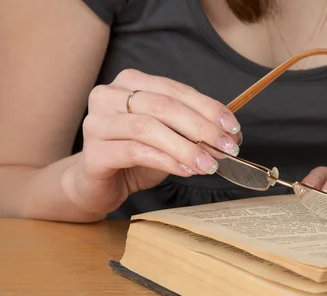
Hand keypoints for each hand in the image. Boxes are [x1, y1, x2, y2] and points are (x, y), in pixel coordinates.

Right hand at [63, 69, 241, 213]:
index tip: (233, 128)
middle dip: (201, 128)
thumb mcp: (170, 138)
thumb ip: (194, 130)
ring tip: (209, 165)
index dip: (208, 107)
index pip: (176, 90)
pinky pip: (135, 152)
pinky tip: (186, 170)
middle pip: (164, 106)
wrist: (97, 183)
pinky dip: (166, 161)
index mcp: (131, 82)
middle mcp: (109, 95)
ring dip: (186, 147)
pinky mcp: (93, 153)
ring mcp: (97, 122)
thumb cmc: (135, 156)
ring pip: (148, 128)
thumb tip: (232, 135)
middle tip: (227, 148)